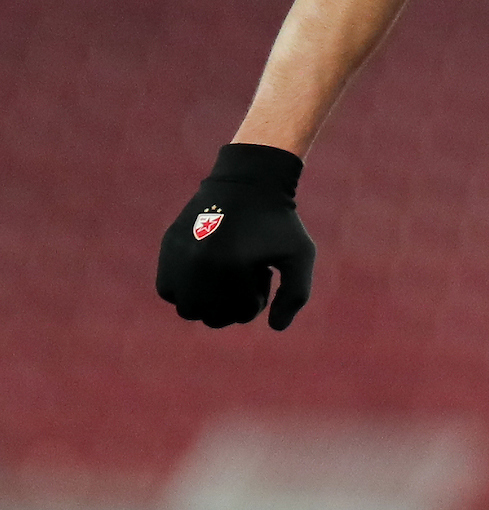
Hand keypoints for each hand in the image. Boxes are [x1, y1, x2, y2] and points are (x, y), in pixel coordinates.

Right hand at [156, 144, 314, 329]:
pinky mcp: (168, 248)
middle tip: (244, 275)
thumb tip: (275, 328)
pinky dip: (185, 290)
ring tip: (225, 273)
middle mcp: (198, 264)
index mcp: (230, 266)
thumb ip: (296, 295)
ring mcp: (178, 256)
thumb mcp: (300, 255)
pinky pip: (167, 290)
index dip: (257, 300)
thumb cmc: (279, 222)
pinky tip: (207, 270)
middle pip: (211, 317)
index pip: (240, 313)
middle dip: (231, 305)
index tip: (263, 273)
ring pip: (187, 308)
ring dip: (208, 300)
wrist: (248, 182)